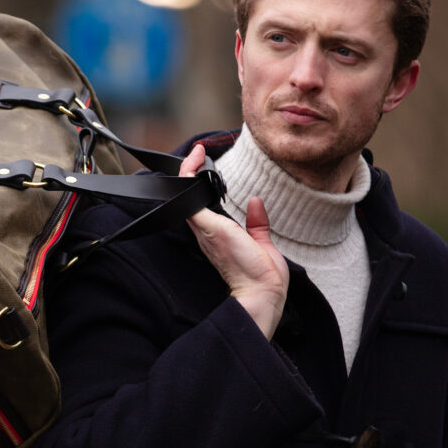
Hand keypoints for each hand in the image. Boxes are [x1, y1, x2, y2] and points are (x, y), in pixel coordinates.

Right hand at [180, 144, 289, 338]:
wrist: (262, 294)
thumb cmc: (262, 278)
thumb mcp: (262, 244)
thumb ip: (257, 224)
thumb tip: (256, 202)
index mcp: (218, 236)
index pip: (201, 206)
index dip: (199, 185)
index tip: (206, 164)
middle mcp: (207, 232)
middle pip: (188, 199)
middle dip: (187, 174)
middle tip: (194, 153)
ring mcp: (205, 230)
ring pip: (185, 196)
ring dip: (186, 171)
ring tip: (194, 153)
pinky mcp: (209, 227)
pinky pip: (191, 198)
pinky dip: (189, 178)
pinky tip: (194, 161)